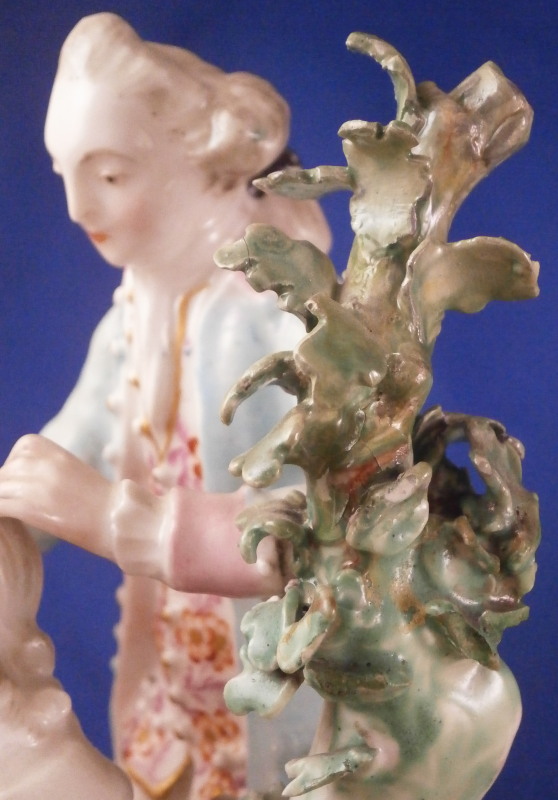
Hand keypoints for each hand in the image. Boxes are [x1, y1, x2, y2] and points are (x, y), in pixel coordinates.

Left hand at [0, 434, 114, 558]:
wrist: (119, 520)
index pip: (20, 452)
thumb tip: (24, 481)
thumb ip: (50, 469)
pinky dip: (1, 514)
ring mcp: (35, 484)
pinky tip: (11, 523)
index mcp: (54, 450)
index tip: (30, 486)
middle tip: (21, 505)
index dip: (20, 469)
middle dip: (8, 489)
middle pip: (5, 472)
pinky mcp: (30, 508)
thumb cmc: (100, 503)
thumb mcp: (74, 473)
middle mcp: (43, 462)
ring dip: (4, 501)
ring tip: (15, 515)